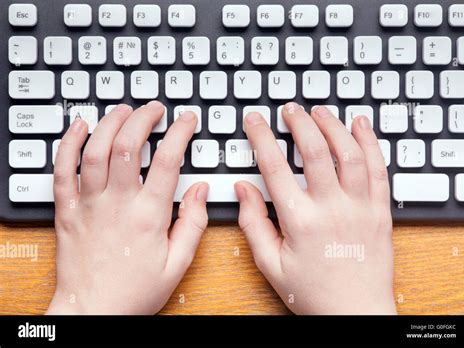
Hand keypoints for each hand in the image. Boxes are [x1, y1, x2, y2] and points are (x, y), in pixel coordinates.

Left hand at [47, 102, 208, 314]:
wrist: (93, 311)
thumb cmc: (134, 291)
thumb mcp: (178, 264)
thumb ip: (193, 224)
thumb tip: (201, 190)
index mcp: (148, 216)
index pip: (167, 160)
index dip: (180, 132)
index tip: (186, 120)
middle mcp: (117, 204)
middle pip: (129, 145)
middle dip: (143, 118)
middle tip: (155, 109)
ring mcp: (89, 204)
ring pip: (96, 150)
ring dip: (110, 123)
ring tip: (124, 110)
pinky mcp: (67, 210)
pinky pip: (62, 170)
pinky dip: (69, 144)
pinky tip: (80, 127)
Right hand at [235, 104, 395, 314]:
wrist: (355, 312)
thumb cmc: (313, 292)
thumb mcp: (270, 264)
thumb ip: (253, 223)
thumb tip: (243, 189)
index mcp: (300, 221)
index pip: (275, 167)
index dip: (262, 137)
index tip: (256, 120)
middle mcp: (331, 209)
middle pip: (315, 151)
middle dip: (299, 122)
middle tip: (290, 109)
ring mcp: (360, 208)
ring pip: (349, 153)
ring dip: (333, 126)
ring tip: (320, 111)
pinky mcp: (380, 212)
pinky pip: (379, 169)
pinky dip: (370, 143)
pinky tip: (360, 125)